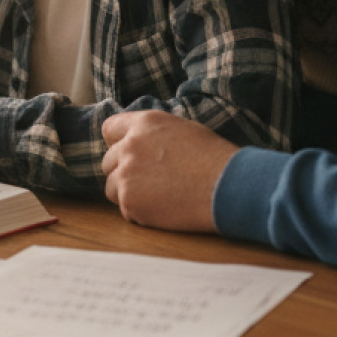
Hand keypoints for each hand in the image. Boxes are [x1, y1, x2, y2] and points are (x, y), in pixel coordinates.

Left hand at [100, 110, 236, 232]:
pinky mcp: (130, 202)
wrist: (228, 187)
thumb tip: (137, 142)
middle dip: (124, 171)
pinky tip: (165, 208)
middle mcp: (129, 146)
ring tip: (159, 196)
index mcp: (144, 123)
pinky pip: (125, 209)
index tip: (129, 154)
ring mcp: (127, 175)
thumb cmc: (214, 158)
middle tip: (151, 181)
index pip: (109, 129)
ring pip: (112, 187)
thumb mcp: (182, 130)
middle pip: (108, 162)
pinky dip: (140, 212)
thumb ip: (152, 134)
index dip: (118, 143)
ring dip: (128, 193)